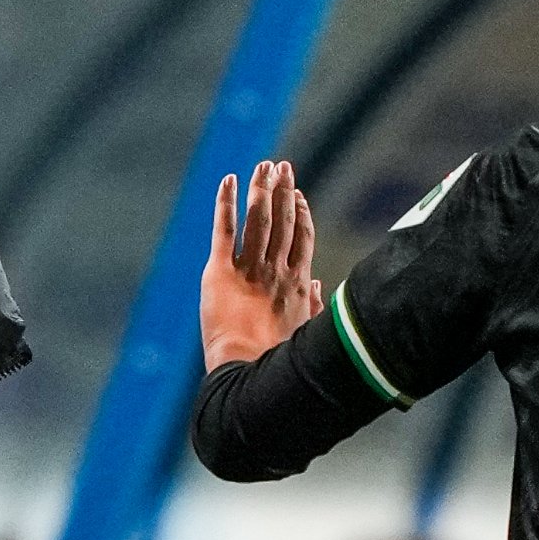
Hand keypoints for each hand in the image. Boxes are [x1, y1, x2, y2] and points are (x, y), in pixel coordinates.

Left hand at [202, 159, 321, 368]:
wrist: (249, 373)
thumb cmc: (279, 362)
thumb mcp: (304, 333)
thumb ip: (312, 305)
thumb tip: (318, 285)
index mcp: (298, 282)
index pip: (302, 236)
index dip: (301, 212)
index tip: (298, 194)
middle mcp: (276, 270)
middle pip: (283, 220)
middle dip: (283, 190)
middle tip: (282, 167)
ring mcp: (250, 269)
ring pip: (258, 218)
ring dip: (261, 189)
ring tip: (263, 166)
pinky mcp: (220, 272)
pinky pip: (224, 230)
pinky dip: (226, 202)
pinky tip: (229, 181)